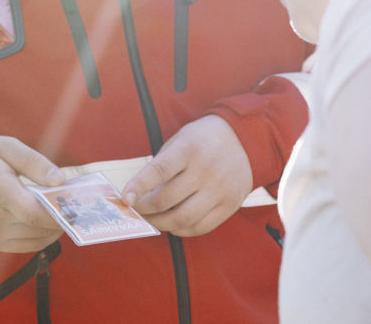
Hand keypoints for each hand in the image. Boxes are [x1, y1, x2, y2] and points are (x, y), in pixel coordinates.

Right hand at [0, 135, 65, 251]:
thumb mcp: (6, 147)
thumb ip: (34, 162)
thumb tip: (60, 180)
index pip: (32, 212)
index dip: (58, 213)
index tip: (76, 204)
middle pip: (39, 227)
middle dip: (62, 217)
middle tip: (76, 204)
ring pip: (37, 239)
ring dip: (54, 227)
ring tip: (62, 210)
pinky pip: (28, 245)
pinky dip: (42, 235)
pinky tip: (46, 220)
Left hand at [120, 115, 252, 235]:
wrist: (246, 139)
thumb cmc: (203, 140)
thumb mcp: (180, 140)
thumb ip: (162, 165)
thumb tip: (140, 195)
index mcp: (189, 149)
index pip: (159, 171)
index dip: (139, 186)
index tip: (125, 199)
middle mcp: (206, 170)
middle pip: (168, 199)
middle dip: (145, 209)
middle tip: (135, 211)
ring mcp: (220, 190)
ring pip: (184, 218)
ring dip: (161, 224)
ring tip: (151, 220)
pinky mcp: (230, 205)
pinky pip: (202, 227)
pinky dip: (182, 230)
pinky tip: (173, 225)